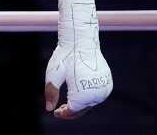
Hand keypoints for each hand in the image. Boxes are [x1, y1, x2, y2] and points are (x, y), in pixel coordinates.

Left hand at [44, 0, 111, 118]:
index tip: (55, 113)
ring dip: (79, 105)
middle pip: (82, 109)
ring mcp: (104, 89)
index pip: (73, 111)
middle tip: (59, 109)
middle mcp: (97, 94)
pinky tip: (78, 95)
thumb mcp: (53, 74)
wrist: (81, 41)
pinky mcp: (107, 84)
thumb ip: (51, 92)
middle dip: (70, 111)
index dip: (63, 114)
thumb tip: (49, 109)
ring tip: (66, 104)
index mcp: (83, 94)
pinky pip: (96, 96)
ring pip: (90, 103)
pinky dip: (86, 98)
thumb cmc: (65, 57)